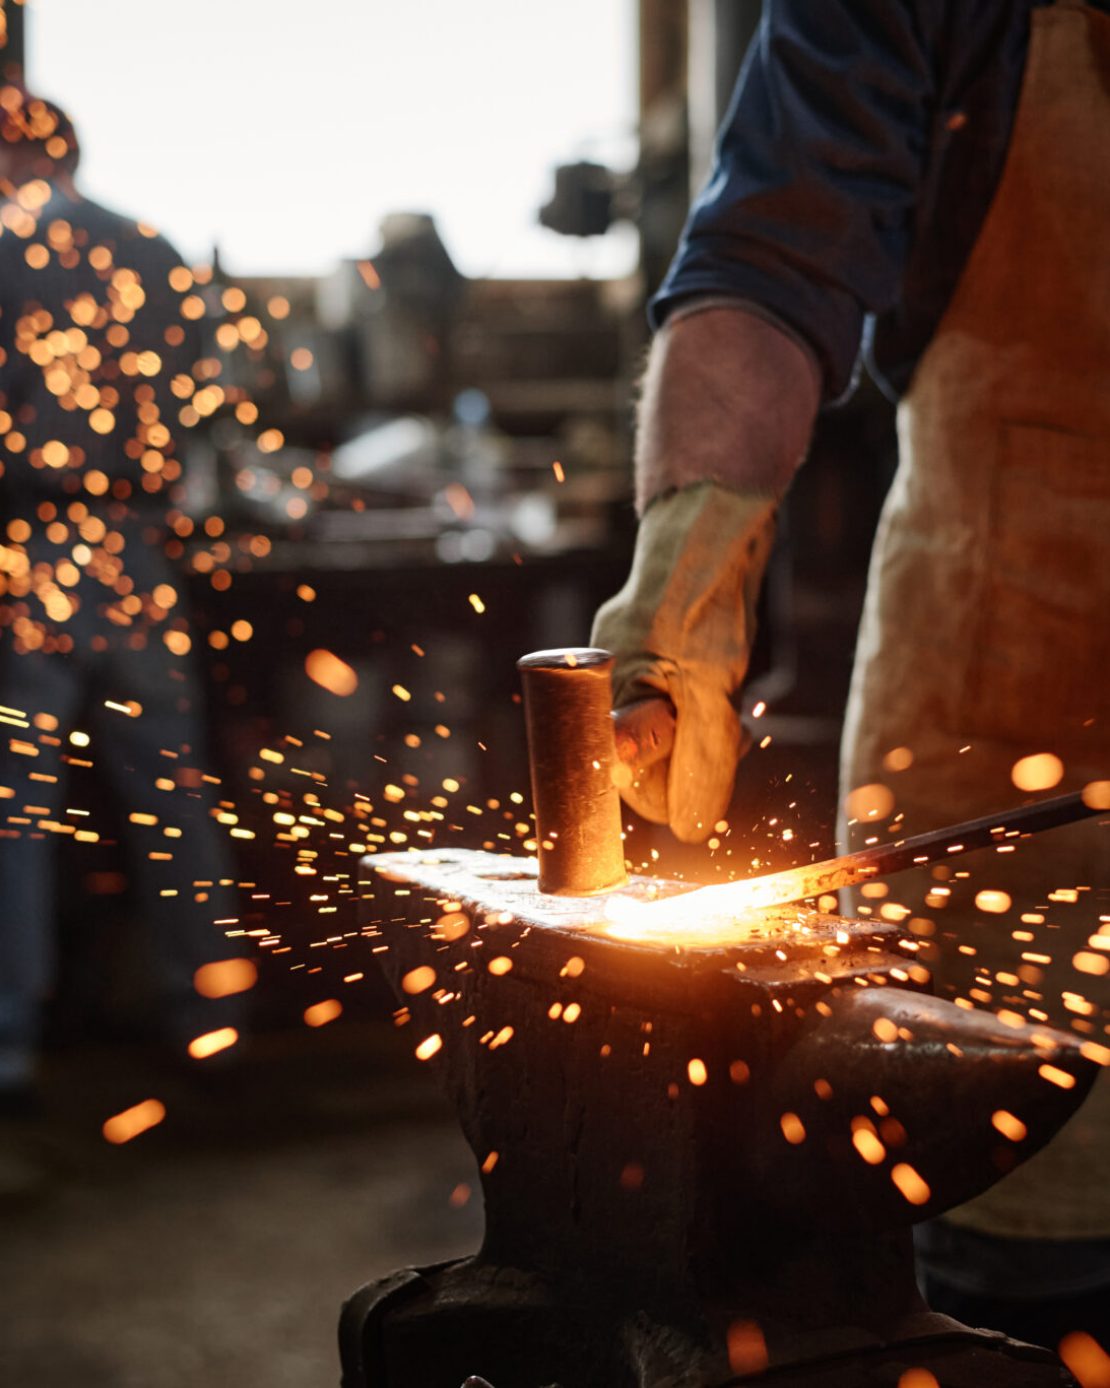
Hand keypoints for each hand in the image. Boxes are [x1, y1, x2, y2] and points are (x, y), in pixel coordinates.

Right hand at [592, 482, 774, 841]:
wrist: (721, 514)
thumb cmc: (704, 591)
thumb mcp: (710, 682)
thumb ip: (700, 756)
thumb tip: (692, 828)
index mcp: (603, 691)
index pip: (618, 779)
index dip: (661, 792)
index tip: (697, 795)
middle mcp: (614, 681)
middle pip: (647, 759)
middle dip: (692, 761)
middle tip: (730, 735)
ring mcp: (640, 663)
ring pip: (674, 731)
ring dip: (709, 733)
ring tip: (734, 705)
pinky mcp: (669, 648)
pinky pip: (687, 700)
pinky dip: (713, 704)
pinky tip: (732, 681)